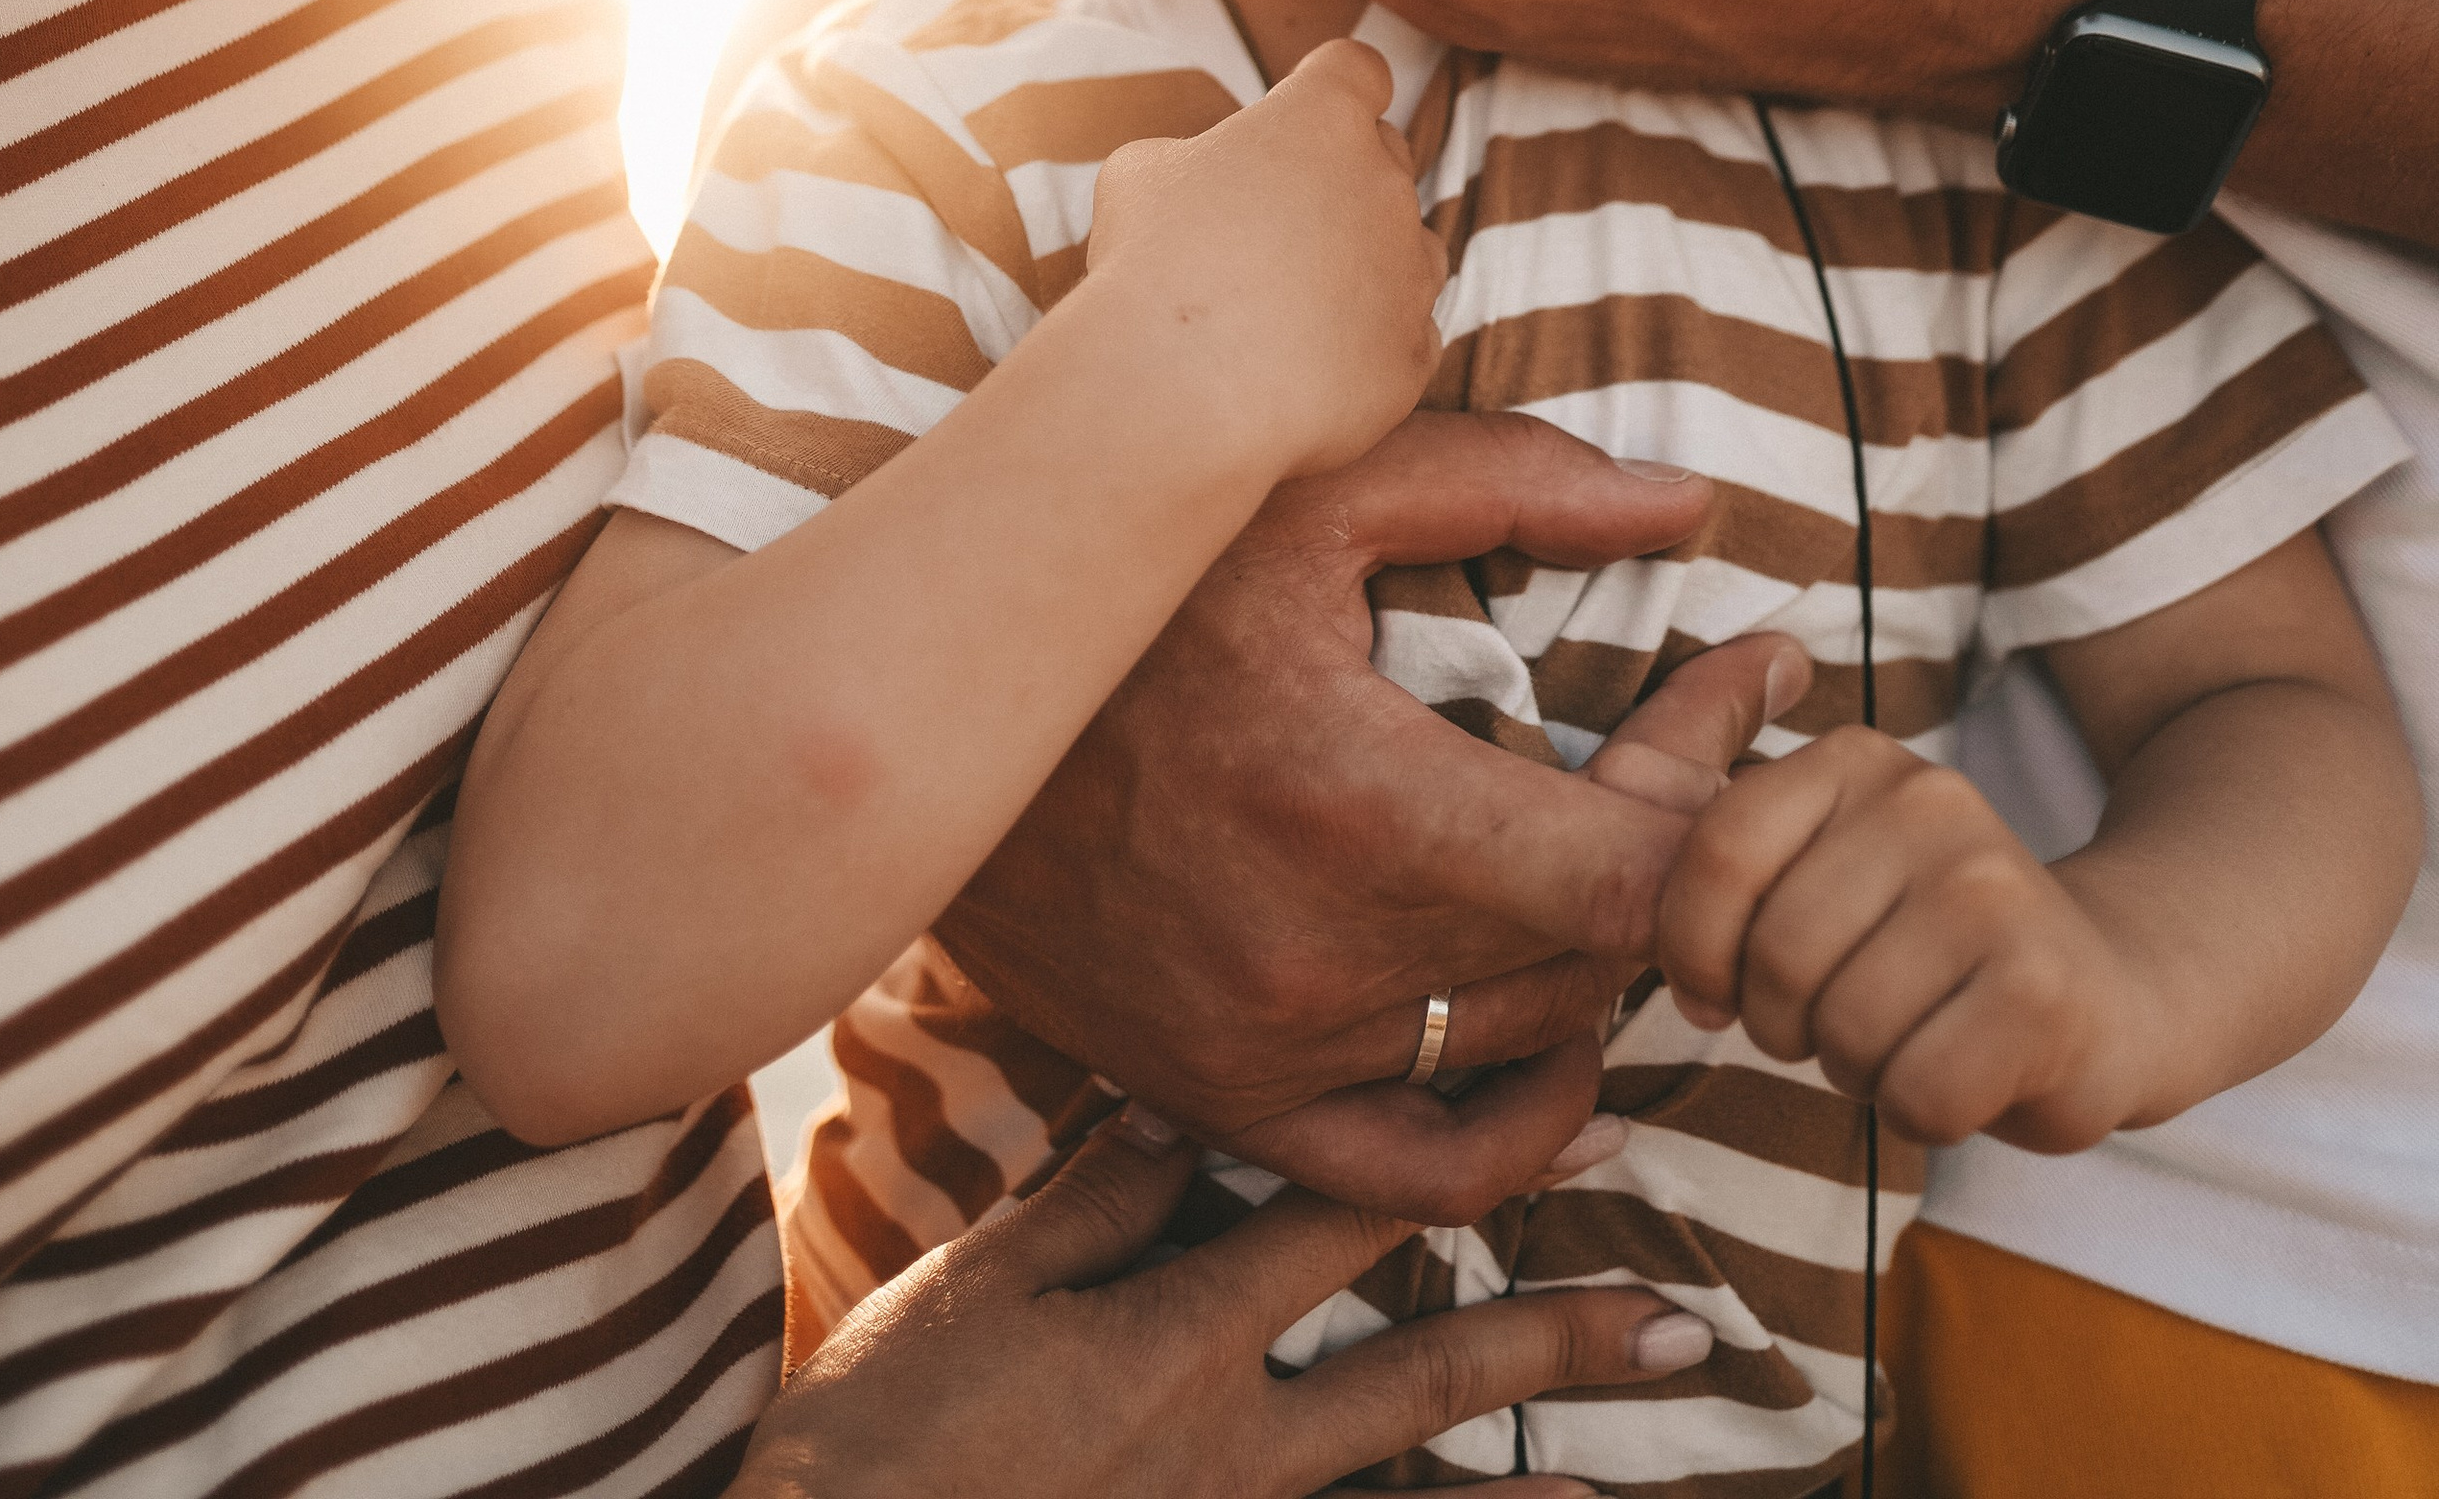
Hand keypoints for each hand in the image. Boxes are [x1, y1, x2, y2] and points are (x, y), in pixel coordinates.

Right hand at [739, 1105, 1713, 1497]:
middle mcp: (1231, 1449)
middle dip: (1552, 1337)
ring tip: (1639, 1465)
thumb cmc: (878, 1443)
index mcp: (1173, 1339)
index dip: (1468, 1159)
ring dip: (1538, 1489)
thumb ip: (1092, 1200)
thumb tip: (1193, 1096)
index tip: (1579, 1110)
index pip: (1348, 1221)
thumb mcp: (973, 1291)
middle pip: (1423, 1378)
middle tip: (1678, 1312)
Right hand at [937, 406, 1804, 1218]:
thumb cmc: (1127, 574)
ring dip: (1601, 957)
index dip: (1724, 777)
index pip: (1636, 865)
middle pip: (1597, 950)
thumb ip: (1510, 483)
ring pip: (1527, 1045)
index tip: (1758, 679)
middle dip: (1675, 832)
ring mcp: (1269, 1049)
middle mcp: (1324, 960)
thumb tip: (1689, 511)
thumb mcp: (1307, 486)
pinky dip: (1512, 1126)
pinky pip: (1417, 1171)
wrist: (917, 710)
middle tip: (1696, 731)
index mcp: (1361, 808)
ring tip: (1623, 850)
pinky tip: (1561, 1049)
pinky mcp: (1219, 1095)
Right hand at [1086, 39, 1446, 477]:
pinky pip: (1406, 334)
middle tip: (1272, 223)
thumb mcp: (1142, 172)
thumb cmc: (1150, 262)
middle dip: (1340, 178)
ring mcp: (1410, 271)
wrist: (1176, 388)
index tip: (1306, 111)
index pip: (1358, 70)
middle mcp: (1385, 183)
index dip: (1334, 86)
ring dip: (1367, 260)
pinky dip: (1367, 342)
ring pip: (1409, 248)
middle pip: (1386, 157)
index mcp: (1323, 117)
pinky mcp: (1413, 353)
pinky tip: (1307, 362)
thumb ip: (1198, 156)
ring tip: (1293, 300)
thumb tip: (1208, 179)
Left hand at [1657, 726, 2149, 1149]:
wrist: (2116, 989)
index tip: (1718, 987)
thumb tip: (1670, 874)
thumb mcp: (1822, 853)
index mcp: (1856, 761)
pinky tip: (1966, 1071)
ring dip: (1859, 1071)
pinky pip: (1917, 1097)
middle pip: (1777, 960)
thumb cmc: (1926, 942)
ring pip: (1844, 1035)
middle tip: (1842, 1020)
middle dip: (1787, 1025)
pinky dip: (1923, 1112)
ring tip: (1910, 1036)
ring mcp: (1997, 891)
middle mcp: (1930, 802)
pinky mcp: (2048, 994)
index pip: (1716, 855)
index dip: (1694, 950)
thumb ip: (1716, 827)